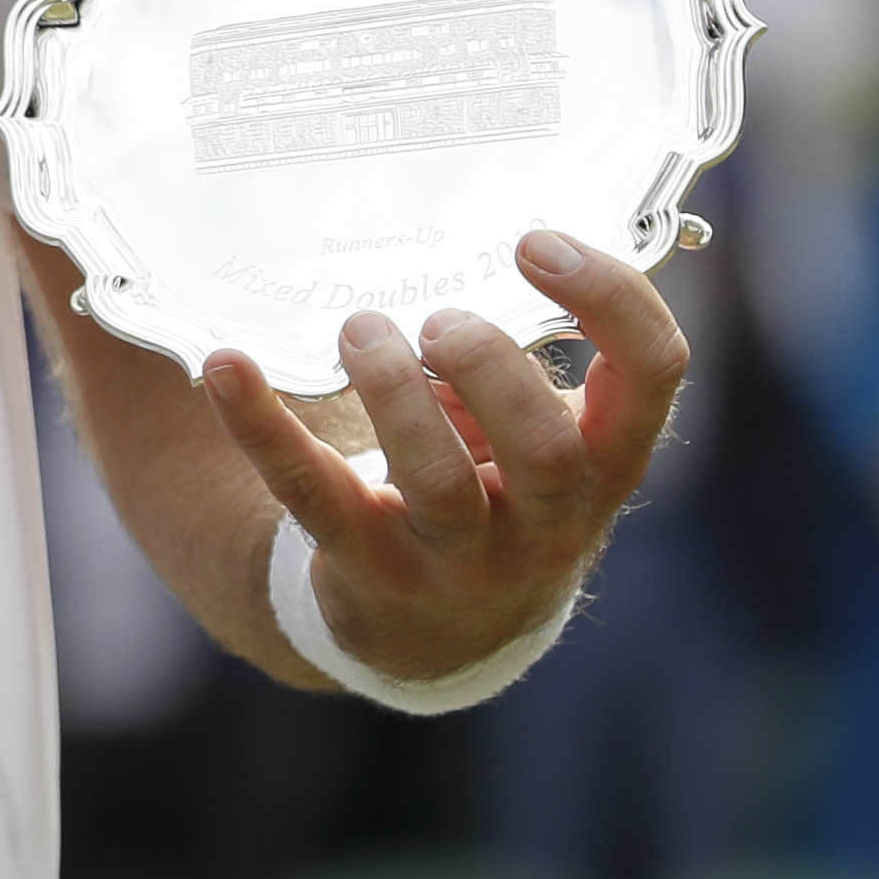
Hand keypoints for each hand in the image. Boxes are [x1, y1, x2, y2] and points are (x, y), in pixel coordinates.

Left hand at [203, 229, 687, 686]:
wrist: (443, 637)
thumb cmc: (500, 494)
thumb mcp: (541, 438)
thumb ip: (523, 362)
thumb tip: (460, 251)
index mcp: (605, 462)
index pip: (652, 376)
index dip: (611, 301)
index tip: (536, 241)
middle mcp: (547, 521)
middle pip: (547, 450)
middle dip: (492, 367)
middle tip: (439, 321)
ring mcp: (458, 556)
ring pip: (439, 482)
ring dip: (394, 393)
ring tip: (360, 332)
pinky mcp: (365, 563)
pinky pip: (309, 492)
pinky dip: (261, 424)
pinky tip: (226, 365)